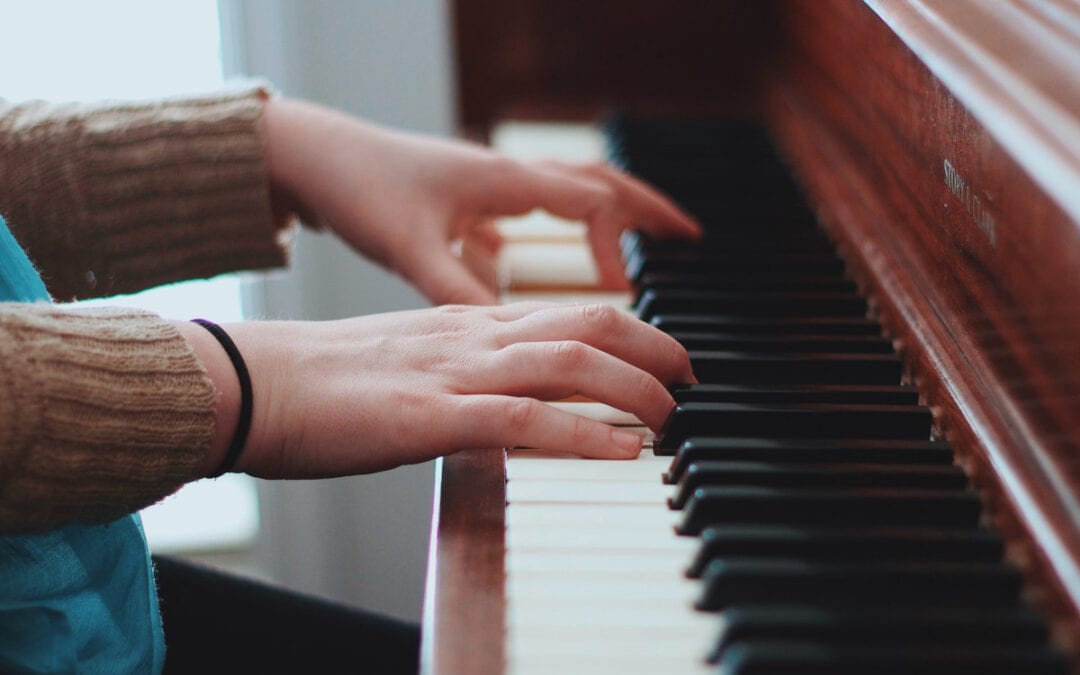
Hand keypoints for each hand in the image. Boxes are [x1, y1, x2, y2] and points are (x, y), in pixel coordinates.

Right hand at [179, 302, 694, 477]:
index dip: (633, 328)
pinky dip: (584, 435)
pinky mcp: (429, 417)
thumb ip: (463, 368)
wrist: (253, 380)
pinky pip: (523, 420)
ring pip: (571, 363)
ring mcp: (454, 373)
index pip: (570, 311)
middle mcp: (472, 336)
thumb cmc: (323, 379)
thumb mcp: (410, 361)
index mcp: (467, 322)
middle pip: (589, 321)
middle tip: (691, 380)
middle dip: (655, 346)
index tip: (665, 356)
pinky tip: (624, 452)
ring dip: (636, 388)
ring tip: (672, 417)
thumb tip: (508, 398)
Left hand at [262, 98, 701, 304]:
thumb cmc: (359, 189)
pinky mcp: (465, 200)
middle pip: (597, 183)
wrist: (312, 156)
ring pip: (566, 193)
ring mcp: (487, 186)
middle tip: (690, 236)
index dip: (617, 248)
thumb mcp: (410, 248)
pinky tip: (537, 258)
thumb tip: (508, 334)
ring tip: (637, 244)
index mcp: (504, 181)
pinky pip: (527, 209)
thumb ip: (459, 290)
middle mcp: (505, 177)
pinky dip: (552, 230)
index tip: (626, 293)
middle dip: (646, 208)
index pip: (590, 204)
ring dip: (607, 216)